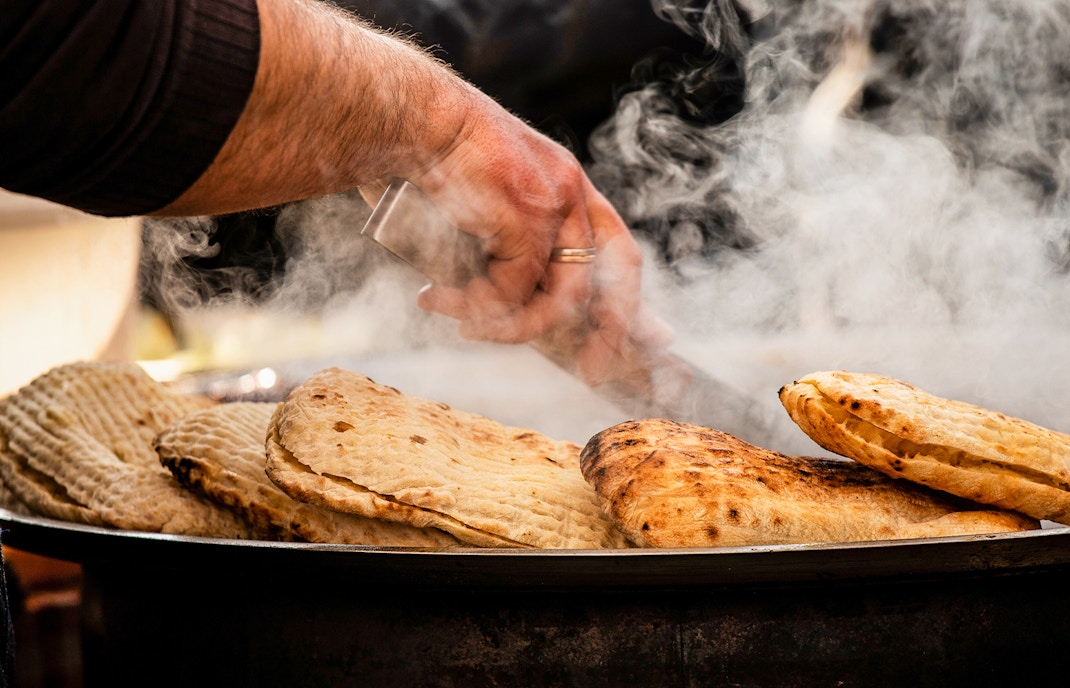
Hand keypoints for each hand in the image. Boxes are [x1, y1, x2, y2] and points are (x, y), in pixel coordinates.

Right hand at [400, 91, 671, 381]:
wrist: (401, 119)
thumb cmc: (426, 162)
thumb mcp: (478, 209)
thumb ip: (500, 247)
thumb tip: (503, 301)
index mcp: (566, 183)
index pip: (617, 248)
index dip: (632, 298)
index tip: (652, 338)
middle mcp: (570, 190)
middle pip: (615, 275)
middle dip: (611, 333)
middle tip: (591, 373)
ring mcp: (553, 202)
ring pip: (558, 295)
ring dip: (509, 327)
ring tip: (463, 325)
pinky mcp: (526, 215)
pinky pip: (514, 290)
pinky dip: (477, 307)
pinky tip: (438, 298)